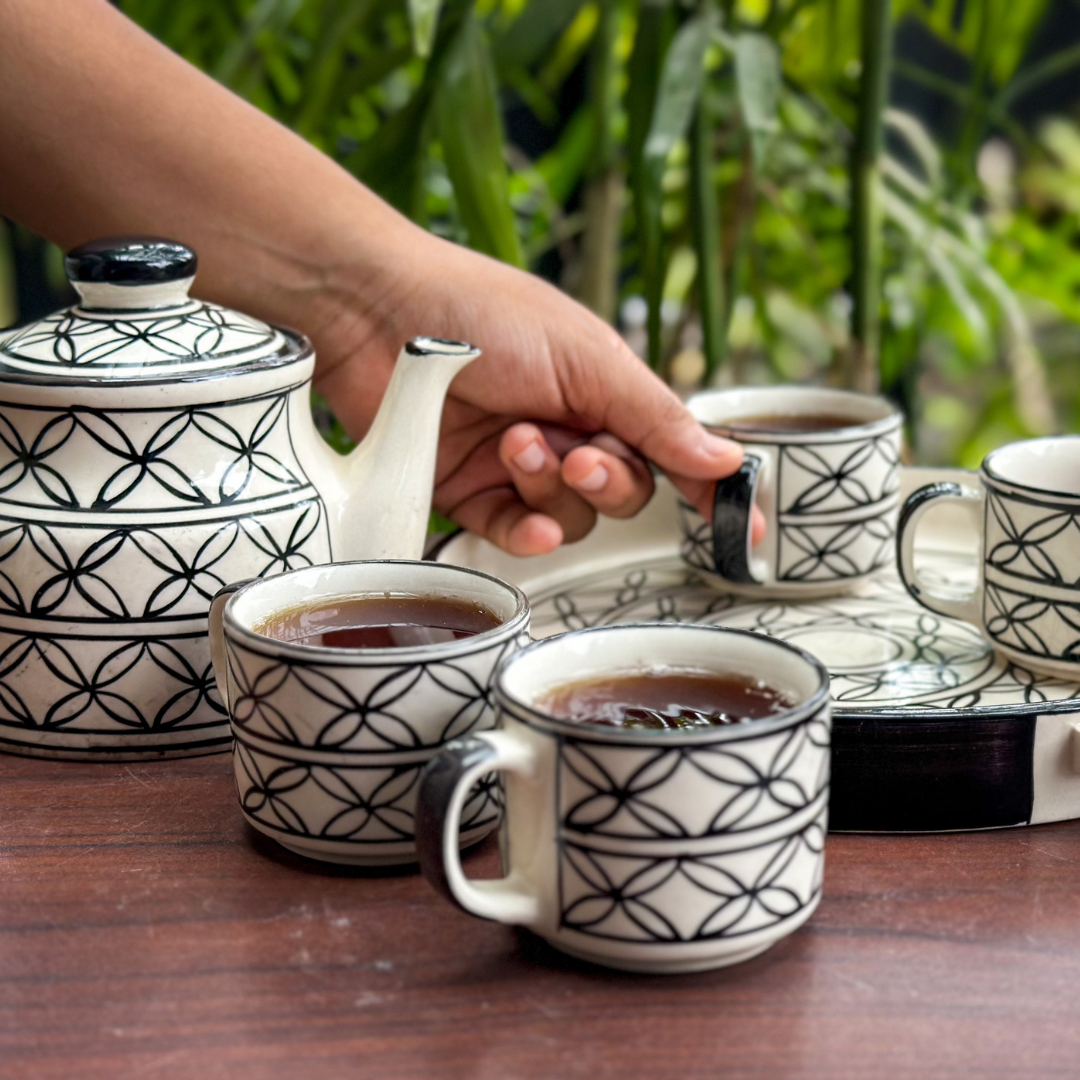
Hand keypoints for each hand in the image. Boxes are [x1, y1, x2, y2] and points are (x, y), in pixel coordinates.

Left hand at [313, 229, 764, 555]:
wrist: (378, 312)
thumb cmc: (483, 312)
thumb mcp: (585, 358)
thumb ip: (655, 417)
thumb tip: (727, 459)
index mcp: (604, 390)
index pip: (670, 450)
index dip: (707, 488)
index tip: (744, 528)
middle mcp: (567, 429)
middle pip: (623, 492)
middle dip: (607, 481)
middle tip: (579, 455)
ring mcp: (518, 465)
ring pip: (572, 517)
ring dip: (553, 491)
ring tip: (518, 444)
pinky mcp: (468, 491)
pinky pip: (516, 533)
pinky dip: (527, 530)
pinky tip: (525, 518)